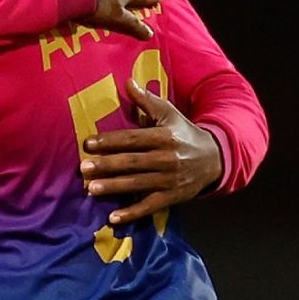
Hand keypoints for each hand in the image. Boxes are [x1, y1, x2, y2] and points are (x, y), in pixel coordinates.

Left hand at [81, 77, 222, 221]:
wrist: (214, 158)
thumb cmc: (184, 133)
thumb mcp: (170, 114)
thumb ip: (147, 101)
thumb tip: (127, 81)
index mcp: (164, 136)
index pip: (132, 139)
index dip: (110, 141)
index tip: (88, 144)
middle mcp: (167, 158)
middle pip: (132, 162)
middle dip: (107, 165)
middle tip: (83, 168)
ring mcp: (169, 180)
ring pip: (137, 184)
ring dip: (114, 187)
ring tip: (91, 189)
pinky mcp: (171, 197)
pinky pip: (149, 206)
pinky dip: (131, 213)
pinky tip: (112, 218)